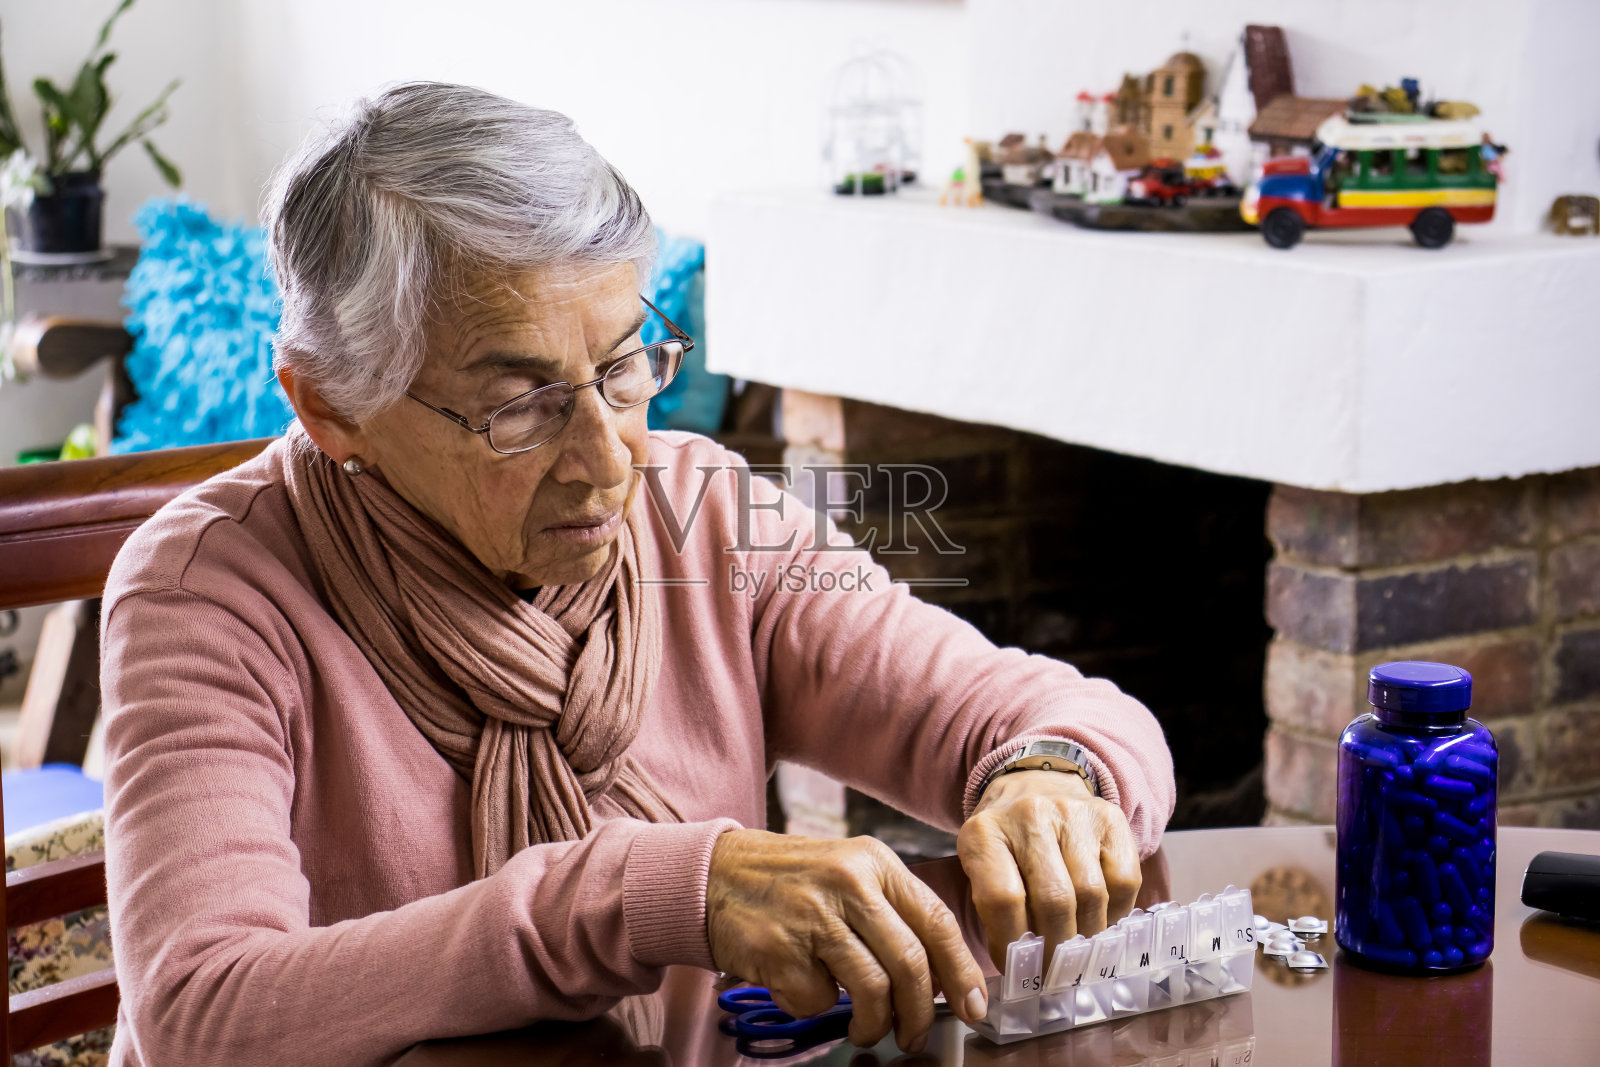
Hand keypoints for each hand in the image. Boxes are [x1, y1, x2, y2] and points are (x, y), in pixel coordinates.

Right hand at [706, 829, 988, 1050]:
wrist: (713, 874)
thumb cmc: (791, 882)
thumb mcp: (848, 873)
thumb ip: (892, 913)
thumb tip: (941, 975)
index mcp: (874, 862)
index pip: (936, 921)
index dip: (962, 971)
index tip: (975, 1005)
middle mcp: (848, 882)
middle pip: (910, 962)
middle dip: (921, 1012)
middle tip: (914, 1034)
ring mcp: (812, 914)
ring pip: (872, 989)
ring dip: (874, 1023)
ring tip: (865, 1029)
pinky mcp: (780, 948)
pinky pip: (818, 1000)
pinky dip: (815, 1007)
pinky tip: (803, 988)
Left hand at [957, 769, 1140, 969]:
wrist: (1035, 781)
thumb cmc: (1005, 838)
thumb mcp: (979, 864)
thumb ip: (992, 908)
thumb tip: (1019, 966)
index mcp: (985, 831)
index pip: (1002, 899)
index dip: (1013, 944)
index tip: (1018, 968)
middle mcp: (1029, 815)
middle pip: (1053, 901)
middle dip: (1056, 949)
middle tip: (1054, 971)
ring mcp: (1073, 813)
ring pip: (1091, 895)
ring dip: (1087, 936)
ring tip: (1078, 953)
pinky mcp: (1110, 818)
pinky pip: (1124, 881)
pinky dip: (1115, 913)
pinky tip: (1101, 921)